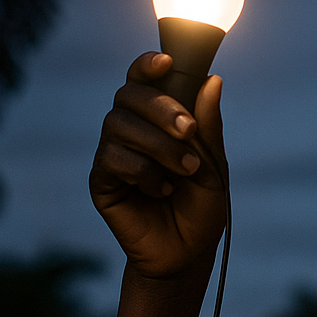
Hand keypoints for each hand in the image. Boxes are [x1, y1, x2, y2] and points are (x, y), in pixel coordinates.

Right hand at [89, 52, 227, 279]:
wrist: (188, 254)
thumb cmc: (201, 209)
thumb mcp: (214, 166)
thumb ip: (208, 127)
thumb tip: (213, 80)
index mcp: (157, 121)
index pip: (143, 80)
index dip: (148, 65)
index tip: (167, 62)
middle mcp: (131, 131)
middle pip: (128, 95)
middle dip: (160, 107)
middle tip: (188, 131)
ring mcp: (113, 154)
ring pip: (118, 124)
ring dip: (158, 144)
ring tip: (186, 170)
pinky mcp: (102, 180)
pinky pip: (112, 159)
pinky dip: (142, 171)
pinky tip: (161, 190)